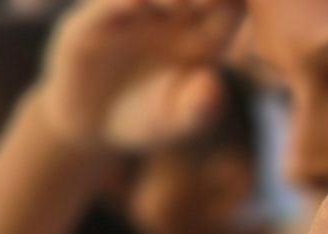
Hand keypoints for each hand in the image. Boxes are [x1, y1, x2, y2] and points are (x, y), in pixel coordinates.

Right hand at [36, 0, 243, 150]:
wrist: (93, 126)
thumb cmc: (148, 120)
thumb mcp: (177, 121)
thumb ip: (199, 108)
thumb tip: (214, 87)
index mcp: (202, 34)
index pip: (228, 4)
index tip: (235, 2)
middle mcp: (169, 14)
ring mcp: (130, 12)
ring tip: (175, 3)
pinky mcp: (91, 22)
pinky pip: (107, 4)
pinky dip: (122, 1)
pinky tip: (136, 4)